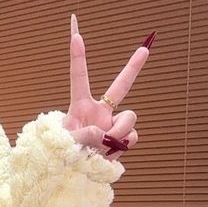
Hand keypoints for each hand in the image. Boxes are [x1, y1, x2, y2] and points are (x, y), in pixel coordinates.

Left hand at [63, 14, 148, 160]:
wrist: (71, 172)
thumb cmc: (62, 153)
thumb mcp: (67, 142)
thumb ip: (86, 135)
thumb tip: (107, 136)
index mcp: (80, 105)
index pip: (79, 77)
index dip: (78, 56)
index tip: (75, 34)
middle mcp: (100, 111)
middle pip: (121, 86)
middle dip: (134, 67)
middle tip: (145, 48)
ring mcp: (113, 124)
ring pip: (129, 119)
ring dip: (118, 133)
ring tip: (102, 147)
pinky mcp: (122, 137)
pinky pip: (132, 137)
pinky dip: (121, 146)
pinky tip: (108, 154)